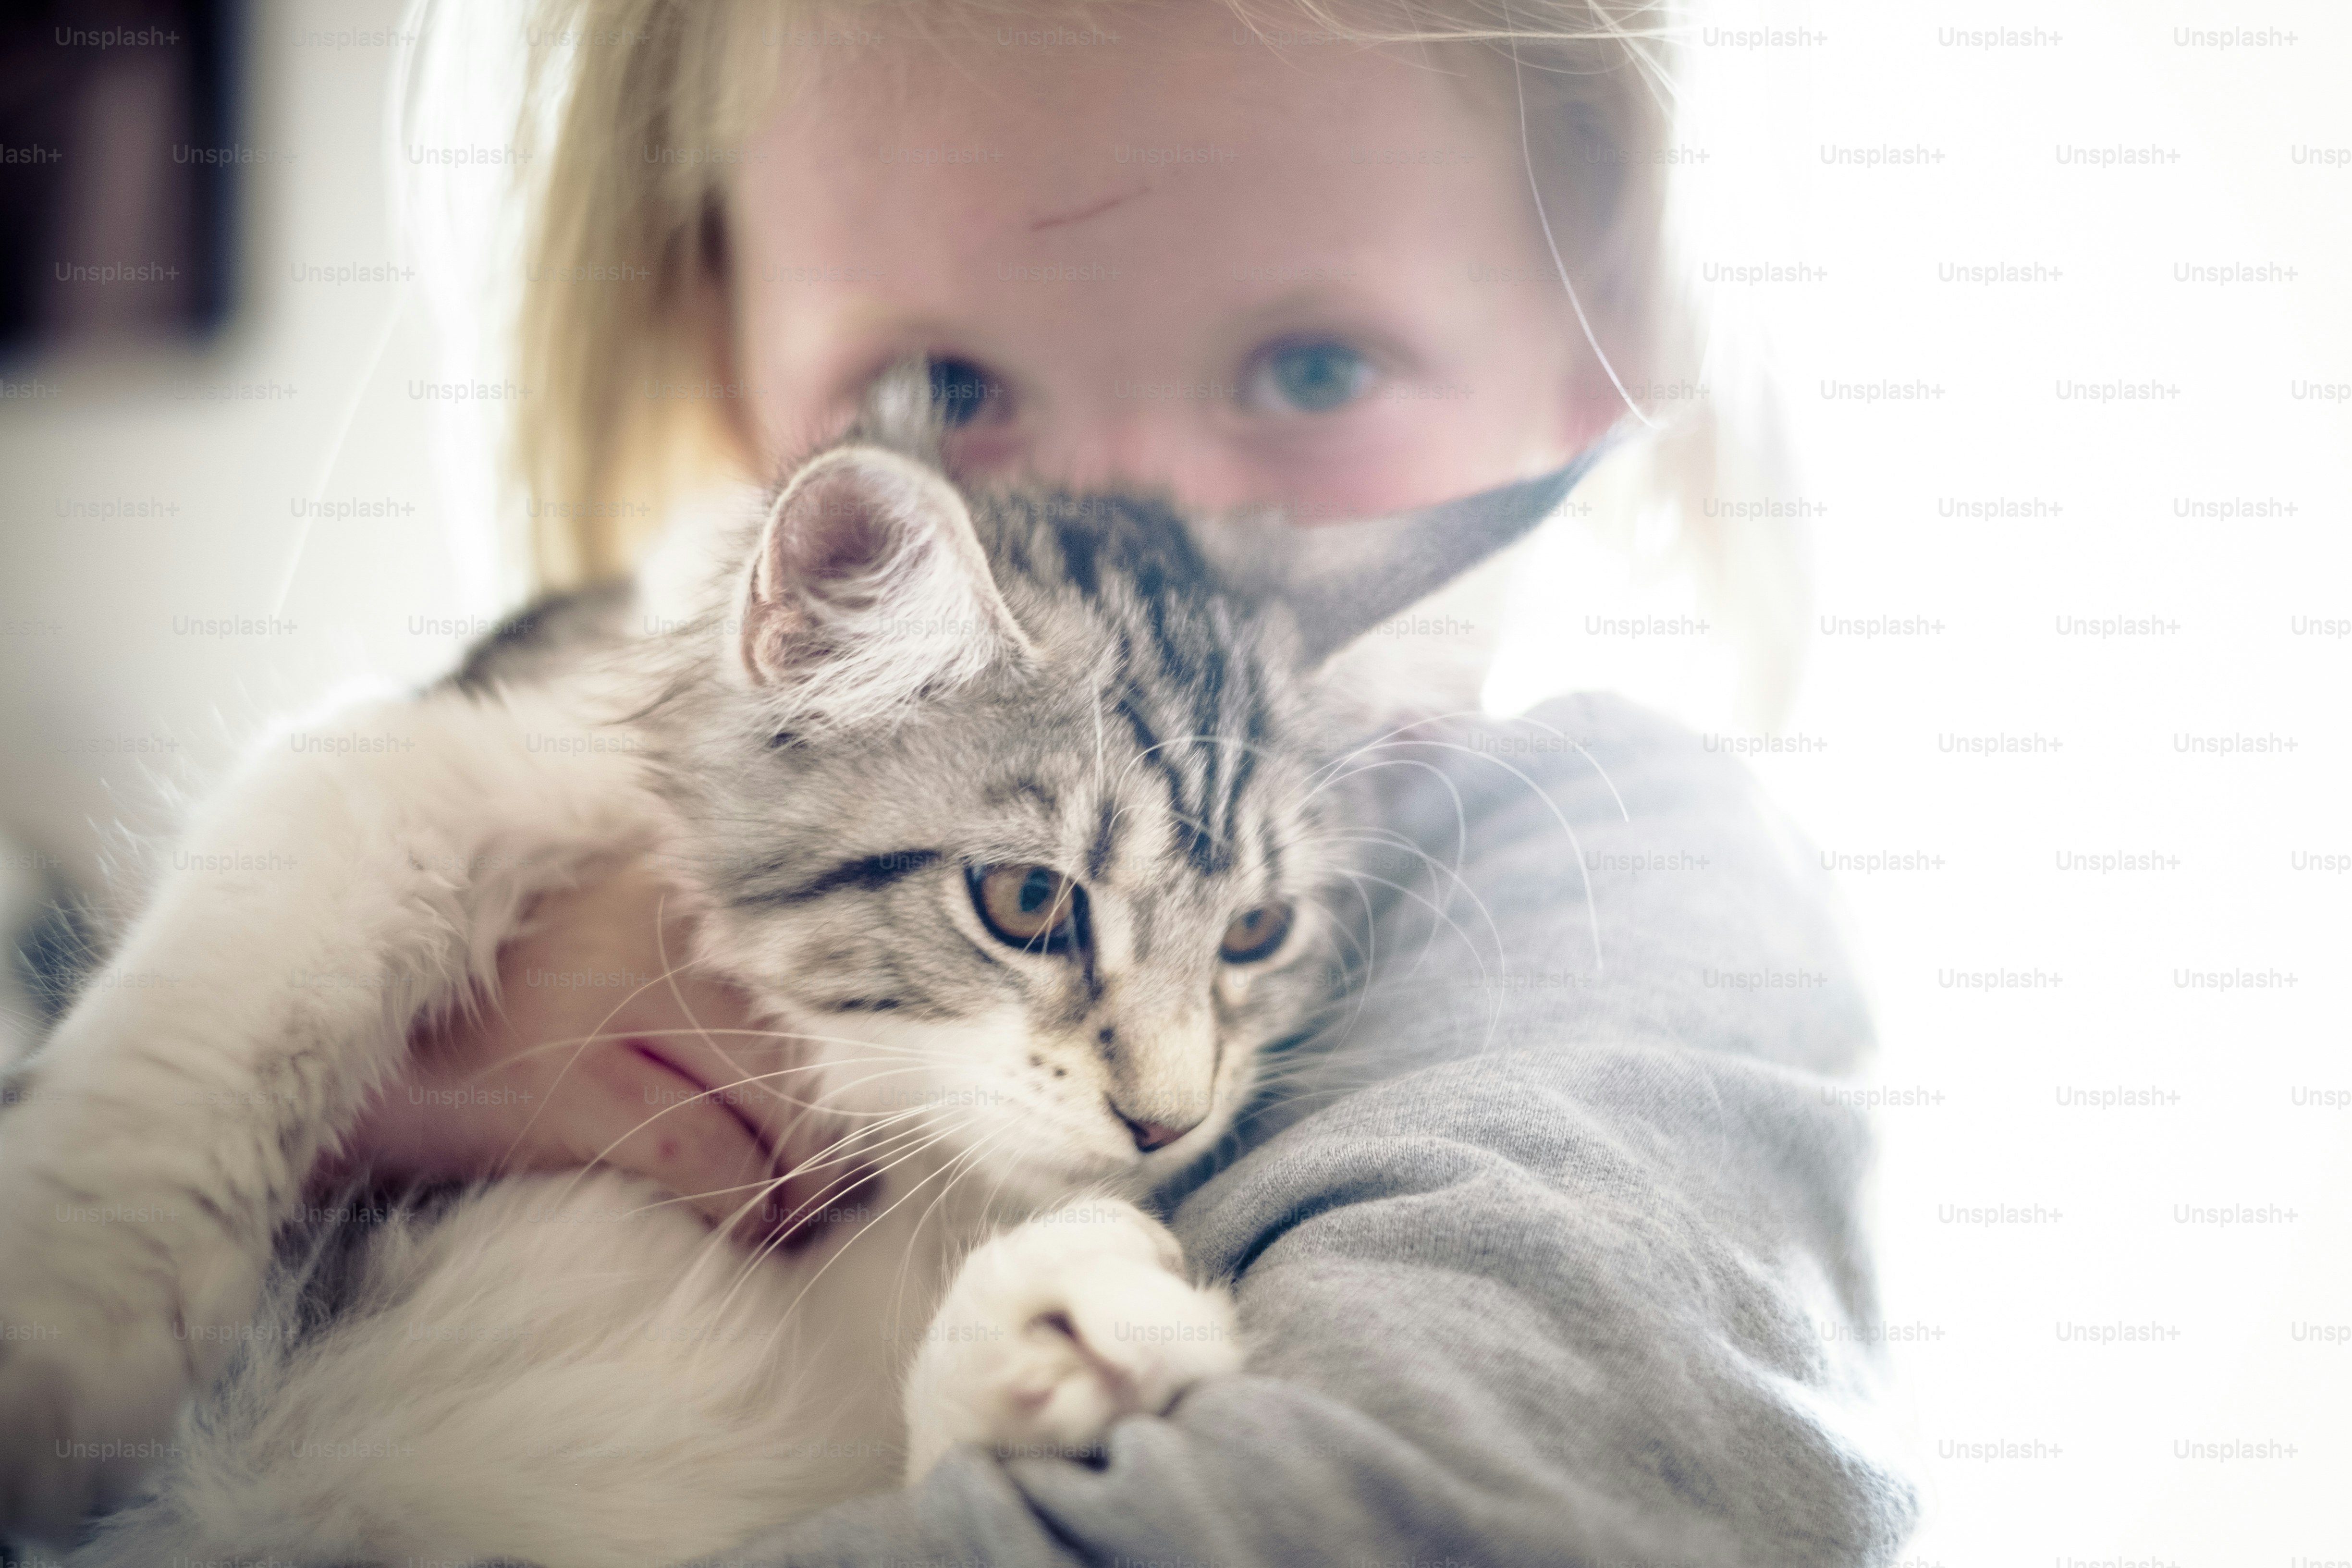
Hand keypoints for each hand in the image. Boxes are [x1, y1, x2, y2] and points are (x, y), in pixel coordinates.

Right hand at [327, 859, 859, 1249]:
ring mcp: (599, 995)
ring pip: (760, 1087)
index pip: (756, 968)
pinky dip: (741, 1198)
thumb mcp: (538, 927)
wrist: (286, 1009)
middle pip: (775, 1031)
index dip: (788, 1052)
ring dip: (792, 1166)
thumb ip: (633, 945)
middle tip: (825, 1183)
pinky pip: (699, 1150)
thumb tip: (735, 1029)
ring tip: (788, 1215)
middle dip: (813, 1121)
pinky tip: (747, 1226)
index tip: (803, 1107)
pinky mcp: (561, 1081)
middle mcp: (635, 916)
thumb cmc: (418, 990)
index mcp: (634, 867)